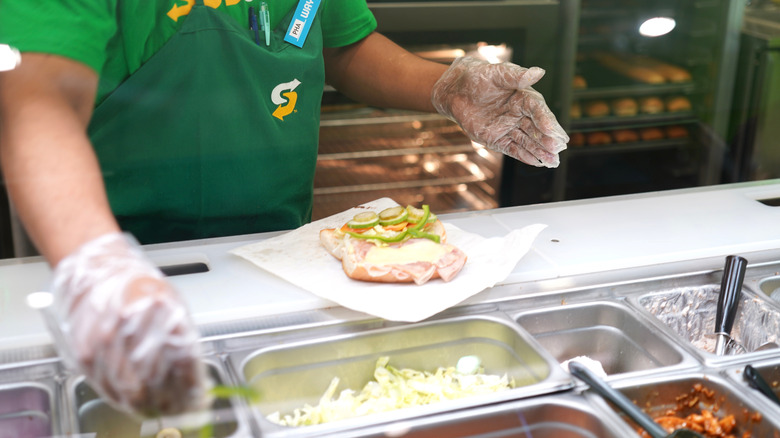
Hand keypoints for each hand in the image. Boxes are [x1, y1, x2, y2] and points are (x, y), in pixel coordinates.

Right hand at [47, 233, 210, 415]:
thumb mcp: (173, 303)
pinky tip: (138, 402)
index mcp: (158, 311)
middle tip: (184, 408)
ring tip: (164, 409)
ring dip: (151, 406)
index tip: (200, 397)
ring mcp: (104, 343)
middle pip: (156, 382)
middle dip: (174, 401)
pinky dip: (125, 401)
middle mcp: (129, 328)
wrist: (97, 271)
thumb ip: (183, 337)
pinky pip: (107, 388)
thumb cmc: (137, 285)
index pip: (181, 361)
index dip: (192, 385)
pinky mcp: (85, 354)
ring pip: (130, 393)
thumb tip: (194, 373)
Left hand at [431, 57, 568, 167]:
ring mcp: (508, 128)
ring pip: (528, 141)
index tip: (552, 130)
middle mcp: (519, 114)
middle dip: (548, 139)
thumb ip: (517, 76)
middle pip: (536, 128)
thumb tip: (539, 72)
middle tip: (559, 149)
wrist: (455, 90)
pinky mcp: (497, 139)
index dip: (546, 120)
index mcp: (523, 97)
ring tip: (553, 162)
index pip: (538, 110)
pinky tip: (536, 163)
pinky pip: (513, 149)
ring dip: (540, 151)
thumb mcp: (496, 73)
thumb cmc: (478, 76)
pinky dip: (524, 156)